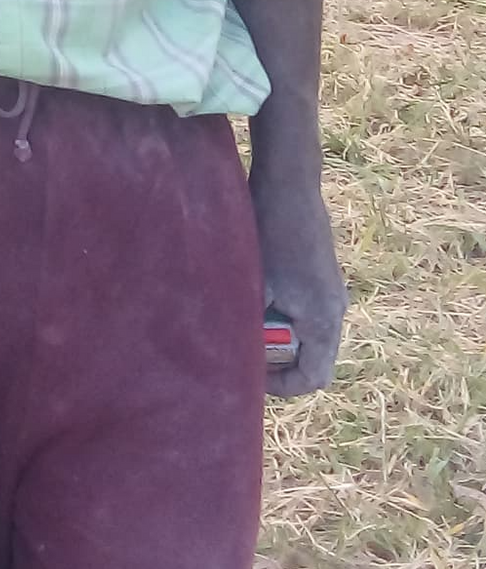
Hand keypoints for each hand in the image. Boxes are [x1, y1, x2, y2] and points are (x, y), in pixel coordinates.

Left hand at [250, 171, 346, 398]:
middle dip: (277, 359)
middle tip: (243, 347)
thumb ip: (249, 323)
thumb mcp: (254, 285)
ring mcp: (331, 290)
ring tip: (245, 318)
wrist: (289, 182)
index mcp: (325, 320)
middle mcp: (336, 309)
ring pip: (307, 333)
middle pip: (312, 358)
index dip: (282, 386)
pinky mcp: (321, 274)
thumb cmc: (270, 232)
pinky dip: (282, 312)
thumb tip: (230, 351)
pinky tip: (255, 293)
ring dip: (277, 333)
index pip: (314, 378)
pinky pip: (305, 310)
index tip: (250, 376)